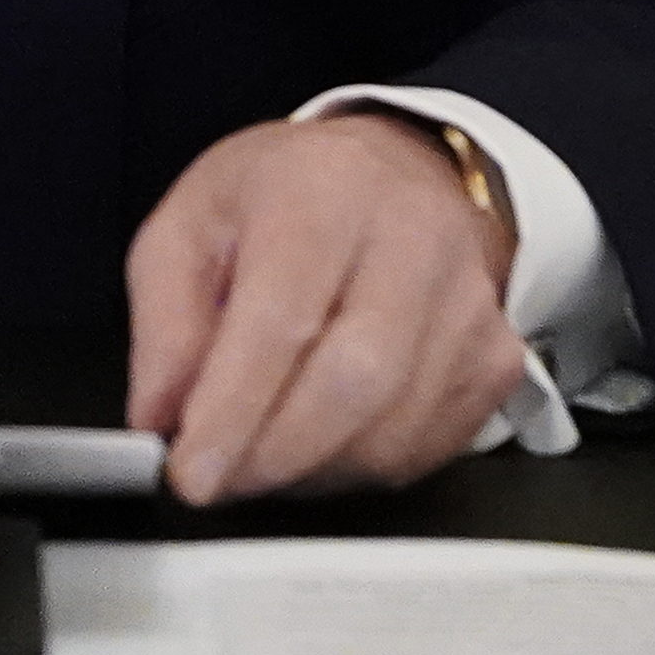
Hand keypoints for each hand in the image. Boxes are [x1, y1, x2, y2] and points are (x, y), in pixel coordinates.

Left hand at [123, 112, 527, 506]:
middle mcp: (412, 237)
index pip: (283, 316)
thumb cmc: (288, 198)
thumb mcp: (192, 223)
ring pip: (392, 429)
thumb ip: (165, 321)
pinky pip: (425, 449)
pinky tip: (321, 440)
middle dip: (272, 454)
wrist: (396, 176)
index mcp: (322, 190)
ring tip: (262, 450)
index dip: (234, 408)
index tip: (191, 470)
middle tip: (218, 478)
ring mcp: (468, 302)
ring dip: (310, 469)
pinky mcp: (496, 358)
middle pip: (354, 381)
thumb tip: (159, 417)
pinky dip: (358, 468)